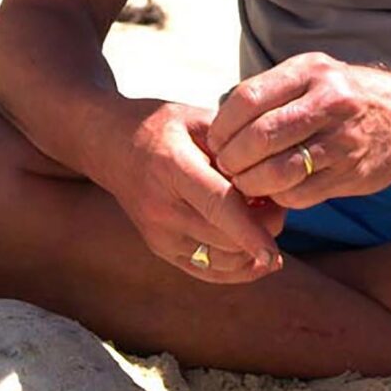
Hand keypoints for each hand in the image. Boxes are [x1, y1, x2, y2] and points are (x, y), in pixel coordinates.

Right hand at [95, 100, 286, 283]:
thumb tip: (272, 175)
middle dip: (263, 230)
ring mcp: (158, 234)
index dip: (250, 230)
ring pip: (219, 262)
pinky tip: (256, 256)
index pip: (218, 206)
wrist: (110, 145)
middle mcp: (161, 208)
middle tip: (279, 204)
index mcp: (172, 168)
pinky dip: (237, 269)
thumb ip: (234, 146)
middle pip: (223, 239)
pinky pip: (206, 272)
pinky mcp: (160, 249)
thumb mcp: (198, 119)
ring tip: (266, 220)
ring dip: (252, 250)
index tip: (276, 248)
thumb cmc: (161, 127)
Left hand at [205, 53, 390, 207]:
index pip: (247, 99)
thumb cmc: (348, 97)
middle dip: (232, 158)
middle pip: (259, 137)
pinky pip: (298, 194)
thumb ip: (272, 92)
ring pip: (276, 172)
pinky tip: (275, 189)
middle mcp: (328, 103)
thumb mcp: (314, 75)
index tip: (216, 139)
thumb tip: (221, 120)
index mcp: (311, 72)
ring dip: (250, 182)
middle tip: (226, 165)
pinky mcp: (350, 174)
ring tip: (245, 181)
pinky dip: (278, 196)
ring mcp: (342, 141)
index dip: (222, 125)